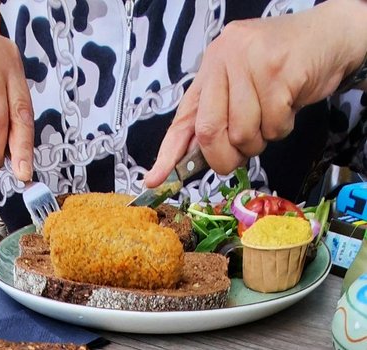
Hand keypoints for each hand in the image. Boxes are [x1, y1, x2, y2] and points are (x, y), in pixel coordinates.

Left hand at [145, 0, 366, 183]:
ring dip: (261, 140)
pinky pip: (273, 125)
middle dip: (226, 157)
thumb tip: (196, 158)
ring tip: (272, 116)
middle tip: (241, 155)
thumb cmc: (282, 69)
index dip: (168, 154)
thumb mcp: (243, 86)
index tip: (154, 180)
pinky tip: (288, 105)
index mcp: (211, 67)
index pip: (184, 118)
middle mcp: (225, 59)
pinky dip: (283, 127)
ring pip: (244, 133)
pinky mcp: (278, 71)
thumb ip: (220, 115)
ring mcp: (251, 62)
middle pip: (210, 131)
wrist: (326, 38)